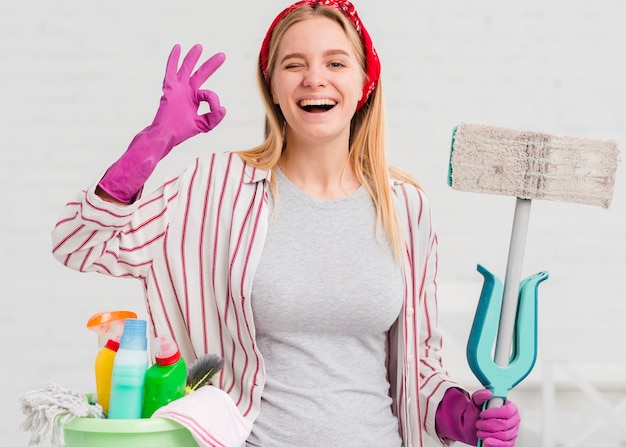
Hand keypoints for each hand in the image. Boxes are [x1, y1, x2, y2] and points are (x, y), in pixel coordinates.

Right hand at [97, 44, 225, 202]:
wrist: (164, 136)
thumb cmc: (180, 133)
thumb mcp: (202, 126)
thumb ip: (214, 118)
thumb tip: (224, 108)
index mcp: (194, 100)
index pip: (209, 94)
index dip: (215, 101)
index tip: (217, 110)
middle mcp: (186, 92)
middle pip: (200, 74)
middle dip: (211, 65)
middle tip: (223, 55)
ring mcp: (177, 89)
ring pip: (187, 69)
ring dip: (193, 58)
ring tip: (200, 47)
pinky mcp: (169, 89)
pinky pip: (171, 71)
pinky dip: (174, 59)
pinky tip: (177, 48)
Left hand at [475, 390, 519, 446]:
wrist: (470, 427)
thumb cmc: (475, 414)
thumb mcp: (475, 402)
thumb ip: (480, 395)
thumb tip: (488, 393)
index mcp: (509, 407)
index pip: (507, 411)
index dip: (494, 413)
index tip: (482, 414)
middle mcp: (513, 420)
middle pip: (504, 424)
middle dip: (488, 425)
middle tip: (478, 424)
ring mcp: (512, 432)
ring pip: (503, 436)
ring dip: (488, 434)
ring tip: (479, 432)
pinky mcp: (509, 443)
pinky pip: (505, 446)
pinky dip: (494, 444)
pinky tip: (486, 441)